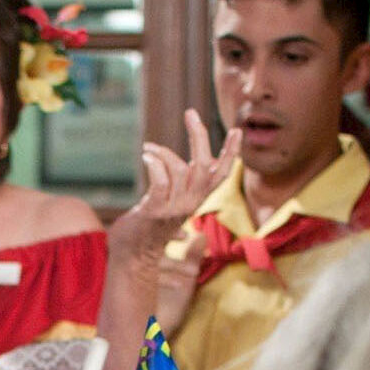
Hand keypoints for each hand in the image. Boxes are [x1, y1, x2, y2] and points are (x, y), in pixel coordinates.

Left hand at [108, 109, 241, 270]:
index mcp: (197, 199)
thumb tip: (194, 167)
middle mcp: (190, 204)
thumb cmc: (149, 226)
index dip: (231, 152)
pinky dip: (155, 164)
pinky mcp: (154, 212)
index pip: (221, 174)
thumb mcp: (171, 204)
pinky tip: (147, 156)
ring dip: (162, 152)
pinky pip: (160, 181)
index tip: (237, 130)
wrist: (133, 255)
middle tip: (190, 113)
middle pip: (205, 165)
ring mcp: (173, 209)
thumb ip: (183, 187)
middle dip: (199, 136)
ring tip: (148, 148)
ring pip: (180, 169)